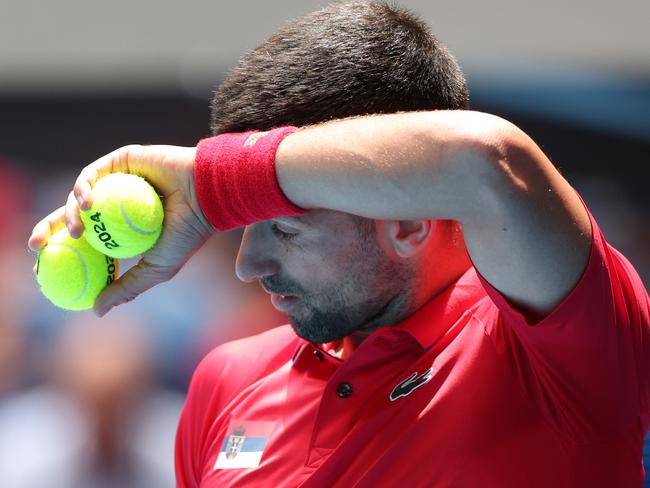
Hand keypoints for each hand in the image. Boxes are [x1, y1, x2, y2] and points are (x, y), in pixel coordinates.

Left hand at [28, 144, 214, 315]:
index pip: (84, 240)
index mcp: (123, 229)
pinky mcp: (121, 161)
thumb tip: (95, 312)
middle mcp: (117, 204)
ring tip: (77, 230)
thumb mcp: (155, 270)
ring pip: (80, 196)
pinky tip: (87, 204)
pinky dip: (84, 188)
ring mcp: (118, 182)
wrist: (207, 198)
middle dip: (47, 229)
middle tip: (34, 245)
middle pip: (72, 216)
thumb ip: (126, 288)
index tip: (42, 266)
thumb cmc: (188, 234)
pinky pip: (93, 174)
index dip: (60, 250)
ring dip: (69, 214)